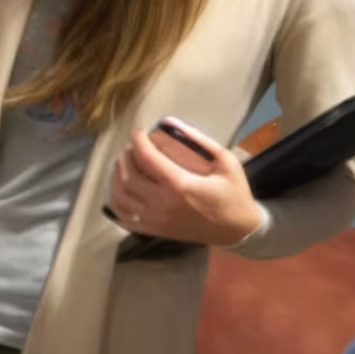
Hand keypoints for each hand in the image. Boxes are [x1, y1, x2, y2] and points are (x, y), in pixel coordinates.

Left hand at [107, 123, 265, 246]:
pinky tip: (122, 189)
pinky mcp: (154, 231)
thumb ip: (199, 140)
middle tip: (131, 147)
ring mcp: (156, 221)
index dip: (138, 141)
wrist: (237, 230)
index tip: (138, 132)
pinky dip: (117, 201)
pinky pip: (124, 217)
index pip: (148, 159)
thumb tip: (170, 122)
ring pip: (121, 198)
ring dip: (117, 177)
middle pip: (129, 177)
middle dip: (125, 157)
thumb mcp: (225, 162)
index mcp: (181, 187)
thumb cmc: (234, 194)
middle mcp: (163, 205)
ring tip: (124, 164)